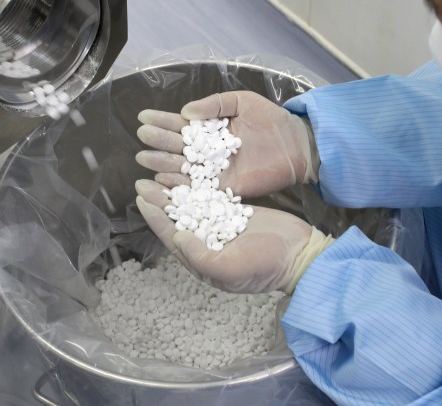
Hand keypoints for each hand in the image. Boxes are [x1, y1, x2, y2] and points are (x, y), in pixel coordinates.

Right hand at [135, 91, 316, 197]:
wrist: (295, 145)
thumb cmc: (271, 119)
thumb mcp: (241, 101)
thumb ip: (214, 105)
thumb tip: (185, 112)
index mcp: (210, 129)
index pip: (181, 125)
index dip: (162, 121)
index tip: (143, 118)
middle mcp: (208, 151)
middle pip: (177, 147)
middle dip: (158, 141)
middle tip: (142, 137)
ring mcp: (214, 170)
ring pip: (183, 167)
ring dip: (162, 163)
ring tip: (145, 158)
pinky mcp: (223, 187)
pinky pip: (198, 187)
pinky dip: (179, 185)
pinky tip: (162, 180)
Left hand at [135, 179, 331, 293]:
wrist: (300, 254)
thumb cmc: (266, 266)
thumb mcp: (231, 268)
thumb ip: (201, 256)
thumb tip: (178, 238)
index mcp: (202, 260)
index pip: (172, 237)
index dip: (156, 219)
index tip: (141, 199)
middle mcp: (207, 243)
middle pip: (178, 219)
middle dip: (161, 201)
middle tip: (143, 181)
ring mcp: (221, 228)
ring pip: (192, 207)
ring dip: (176, 191)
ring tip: (160, 172)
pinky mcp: (235, 214)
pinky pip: (211, 199)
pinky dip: (199, 187)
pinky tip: (189, 171)